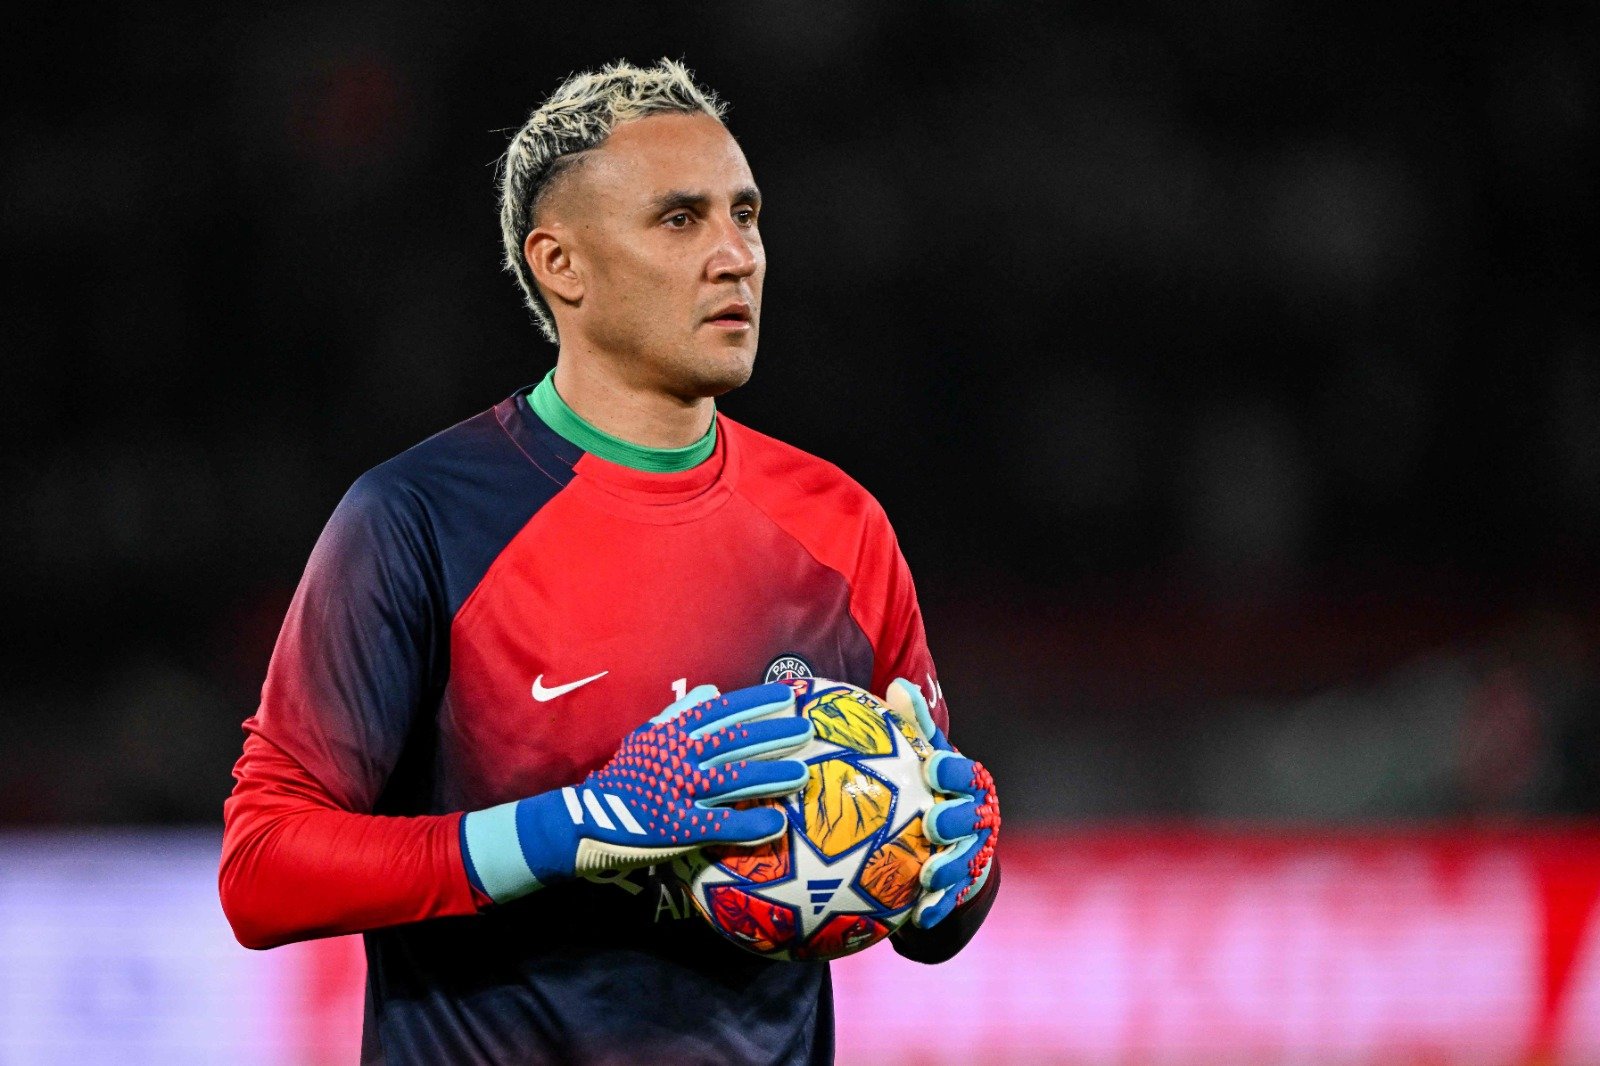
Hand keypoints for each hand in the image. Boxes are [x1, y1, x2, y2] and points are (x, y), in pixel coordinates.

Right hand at [462, 682, 813, 902]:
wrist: (581, 820)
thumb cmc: (622, 777)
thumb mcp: (646, 737)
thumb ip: (680, 713)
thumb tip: (712, 689)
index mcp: (670, 734)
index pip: (719, 711)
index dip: (755, 703)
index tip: (787, 696)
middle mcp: (676, 758)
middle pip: (733, 741)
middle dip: (773, 735)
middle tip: (807, 730)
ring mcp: (676, 792)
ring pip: (731, 779)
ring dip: (770, 776)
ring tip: (802, 774)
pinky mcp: (675, 827)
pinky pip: (718, 824)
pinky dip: (748, 824)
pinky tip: (776, 824)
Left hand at [884, 677, 999, 928]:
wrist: (941, 839)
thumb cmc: (923, 786)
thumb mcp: (919, 755)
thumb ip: (911, 726)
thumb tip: (897, 686)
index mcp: (965, 783)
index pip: (964, 773)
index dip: (950, 771)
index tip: (931, 767)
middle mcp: (975, 817)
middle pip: (971, 819)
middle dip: (955, 820)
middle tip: (933, 823)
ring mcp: (971, 853)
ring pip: (965, 862)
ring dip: (948, 869)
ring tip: (927, 875)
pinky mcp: (960, 888)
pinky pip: (950, 900)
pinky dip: (935, 908)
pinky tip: (917, 917)